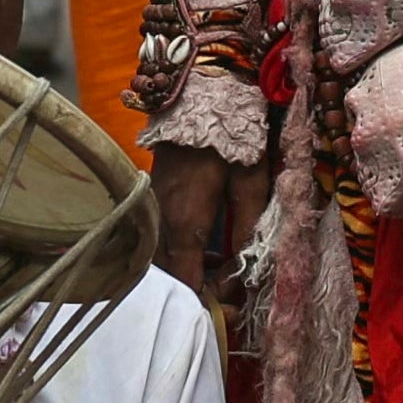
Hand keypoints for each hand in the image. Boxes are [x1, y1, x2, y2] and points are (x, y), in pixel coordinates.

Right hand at [146, 146, 250, 307]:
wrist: (200, 92)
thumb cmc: (231, 133)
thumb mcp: (251, 180)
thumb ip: (248, 226)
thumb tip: (246, 269)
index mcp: (185, 223)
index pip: (189, 283)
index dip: (210, 304)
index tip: (234, 310)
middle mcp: (160, 223)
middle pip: (171, 279)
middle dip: (199, 295)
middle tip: (230, 300)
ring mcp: (152, 212)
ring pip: (162, 263)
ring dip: (189, 276)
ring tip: (222, 277)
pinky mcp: (151, 201)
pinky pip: (159, 244)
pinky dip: (180, 258)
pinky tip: (206, 255)